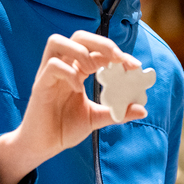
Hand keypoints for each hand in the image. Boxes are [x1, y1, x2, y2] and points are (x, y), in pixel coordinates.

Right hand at [0, 30, 145, 183]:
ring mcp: (49, 74)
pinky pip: (52, 66)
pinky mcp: (40, 85)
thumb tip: (143, 110)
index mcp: (77, 70)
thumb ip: (116, 113)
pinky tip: (78, 88)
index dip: (117, 53)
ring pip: (57, 41)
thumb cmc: (64, 128)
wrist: (42, 147)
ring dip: (80, 50)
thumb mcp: (96, 118)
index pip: (97, 50)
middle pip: (78, 37)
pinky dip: (68, 72)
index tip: (135, 66)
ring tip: (93, 68)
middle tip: (119, 59)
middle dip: (101, 43)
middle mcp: (63, 67)